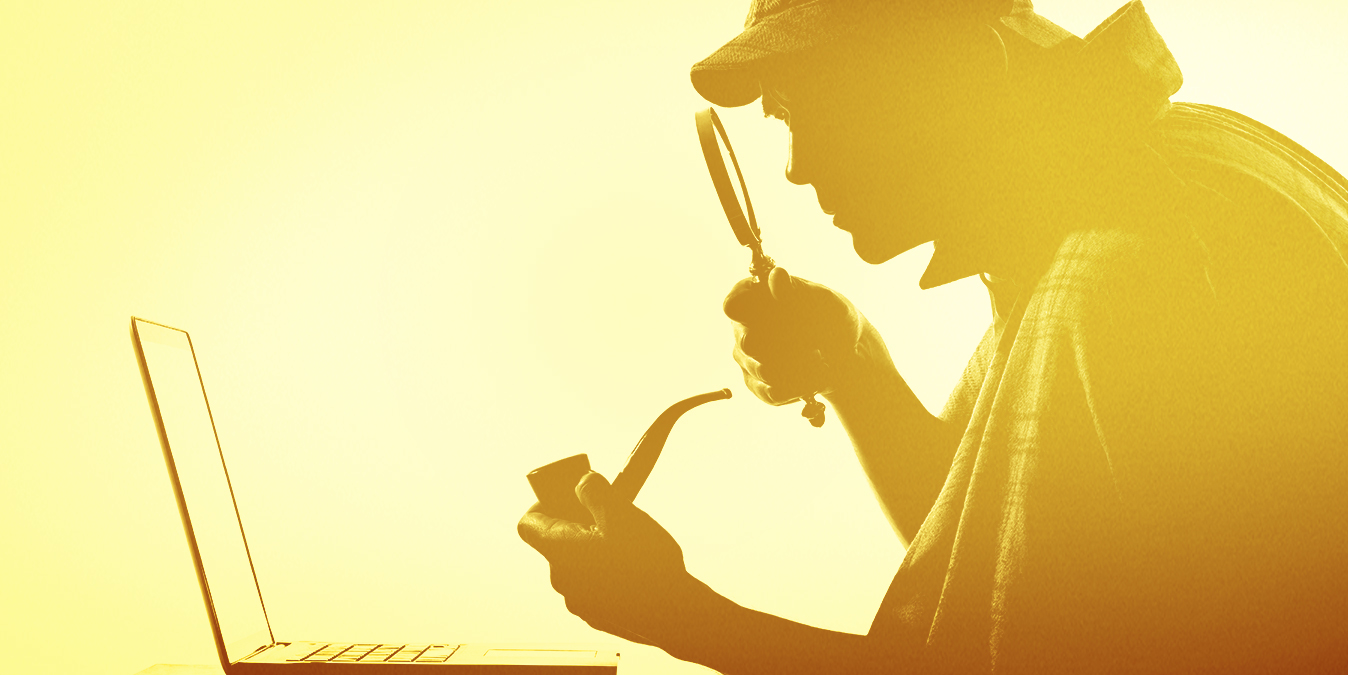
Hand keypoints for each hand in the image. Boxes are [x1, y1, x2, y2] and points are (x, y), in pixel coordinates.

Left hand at [517, 472, 700, 644]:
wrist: (674, 614)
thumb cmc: (648, 564)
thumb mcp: (622, 514)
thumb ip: (594, 492)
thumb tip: (582, 482)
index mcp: (560, 550)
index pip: (528, 524)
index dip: (542, 505)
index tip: (567, 497)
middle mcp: (562, 579)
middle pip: (557, 543)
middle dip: (578, 525)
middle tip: (609, 516)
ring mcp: (579, 601)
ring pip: (578, 565)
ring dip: (595, 550)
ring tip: (628, 545)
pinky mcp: (597, 616)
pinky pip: (593, 586)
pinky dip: (607, 574)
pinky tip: (635, 571)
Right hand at [723, 266, 874, 405]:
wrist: (845, 355)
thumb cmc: (833, 318)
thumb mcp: (823, 300)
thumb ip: (798, 291)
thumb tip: (777, 275)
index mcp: (754, 297)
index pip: (734, 305)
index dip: (747, 313)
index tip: (774, 316)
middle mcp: (744, 327)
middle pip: (750, 344)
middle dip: (789, 347)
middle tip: (814, 344)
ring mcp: (747, 358)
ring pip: (764, 370)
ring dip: (800, 369)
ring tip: (820, 361)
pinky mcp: (756, 384)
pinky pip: (772, 392)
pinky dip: (799, 387)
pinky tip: (812, 378)